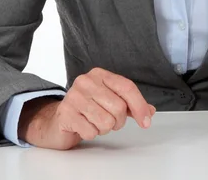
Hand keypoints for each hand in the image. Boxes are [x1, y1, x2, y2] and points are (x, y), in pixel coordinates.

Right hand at [18, 68, 155, 149]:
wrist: (57, 120)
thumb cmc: (87, 109)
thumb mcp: (110, 102)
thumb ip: (130, 106)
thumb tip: (150, 112)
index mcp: (100, 74)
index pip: (127, 87)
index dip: (140, 106)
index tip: (146, 122)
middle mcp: (86, 81)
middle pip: (118, 107)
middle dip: (118, 121)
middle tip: (109, 121)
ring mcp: (74, 96)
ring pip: (106, 121)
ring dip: (104, 128)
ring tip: (94, 122)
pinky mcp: (65, 113)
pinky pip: (91, 131)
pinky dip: (91, 133)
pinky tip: (83, 126)